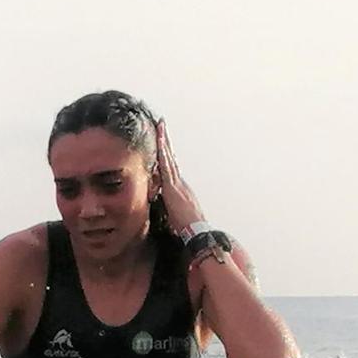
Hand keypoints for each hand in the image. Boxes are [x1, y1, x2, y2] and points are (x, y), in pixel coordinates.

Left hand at [153, 119, 205, 236]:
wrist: (197, 231)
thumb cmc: (187, 227)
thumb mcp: (175, 215)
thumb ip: (169, 207)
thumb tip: (163, 207)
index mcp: (179, 189)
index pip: (171, 167)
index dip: (166, 155)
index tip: (162, 143)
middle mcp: (180, 182)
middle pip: (170, 158)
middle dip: (165, 142)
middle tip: (161, 126)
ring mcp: (177, 183)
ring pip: (169, 159)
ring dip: (164, 143)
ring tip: (160, 127)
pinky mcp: (173, 187)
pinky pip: (167, 168)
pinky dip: (164, 156)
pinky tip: (160, 145)